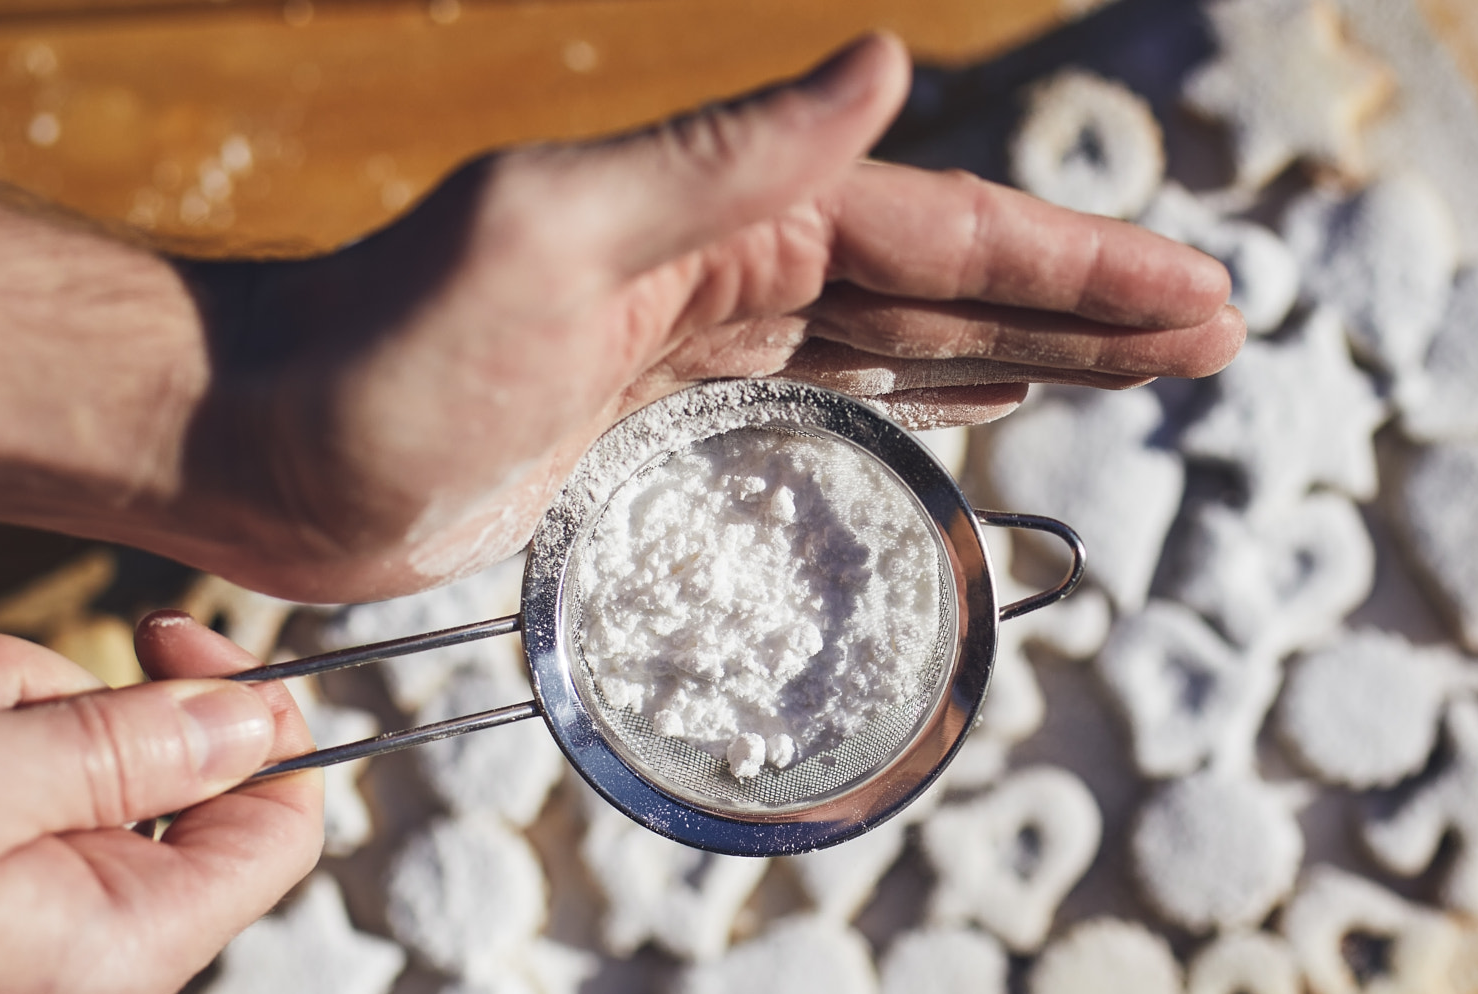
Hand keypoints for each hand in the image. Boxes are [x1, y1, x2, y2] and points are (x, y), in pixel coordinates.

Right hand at [0, 618, 318, 993]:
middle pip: (162, 796)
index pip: (277, 829)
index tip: (169, 637)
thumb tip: (262, 722)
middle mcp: (91, 983)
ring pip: (68, 793)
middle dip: (61, 713)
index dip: (250, 718)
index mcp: (121, 957)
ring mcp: (21, 974)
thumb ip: (127, 746)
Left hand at [175, 33, 1242, 600]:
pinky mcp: (665, 424)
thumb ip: (718, 157)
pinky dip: (918, 393)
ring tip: (1139, 360)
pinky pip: (831, 397)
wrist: (263, 450)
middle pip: (954, 281)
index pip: (946, 233)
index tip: (1201, 290)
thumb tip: (886, 60)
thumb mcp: (543, 239)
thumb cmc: (376, 352)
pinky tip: (970, 396)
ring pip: (907, 340)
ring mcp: (705, 347)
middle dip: (1089, 306)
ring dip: (1030, 348)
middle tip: (1214, 330)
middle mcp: (734, 269)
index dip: (1082, 264)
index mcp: (731, 220)